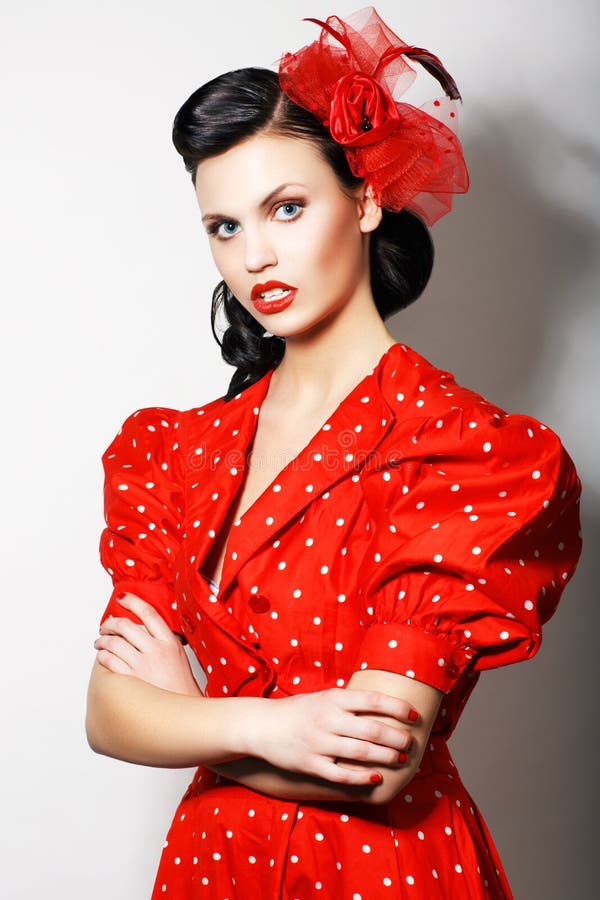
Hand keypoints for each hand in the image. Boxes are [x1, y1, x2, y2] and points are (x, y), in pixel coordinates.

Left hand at [93, 593, 201, 696]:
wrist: (183, 713)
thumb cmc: (181, 686)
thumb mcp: (179, 655)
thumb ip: (163, 640)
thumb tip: (144, 628)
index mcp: (169, 641)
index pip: (148, 613)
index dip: (133, 602)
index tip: (122, 599)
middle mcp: (156, 650)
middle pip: (125, 626)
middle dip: (110, 624)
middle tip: (105, 626)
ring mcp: (143, 665)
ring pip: (114, 643)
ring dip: (102, 641)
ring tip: (100, 643)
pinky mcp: (131, 680)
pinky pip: (110, 661)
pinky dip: (102, 656)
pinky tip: (102, 657)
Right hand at [249, 688, 417, 785]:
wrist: (261, 726)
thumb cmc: (297, 710)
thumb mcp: (321, 697)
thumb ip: (347, 701)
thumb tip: (380, 705)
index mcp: (333, 699)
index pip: (373, 700)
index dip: (398, 708)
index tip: (414, 715)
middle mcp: (328, 719)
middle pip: (373, 729)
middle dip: (398, 737)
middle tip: (412, 742)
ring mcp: (320, 743)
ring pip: (362, 752)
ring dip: (386, 757)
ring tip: (401, 759)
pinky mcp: (311, 764)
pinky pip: (342, 774)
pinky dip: (362, 777)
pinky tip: (376, 778)